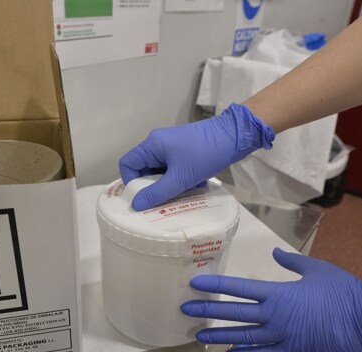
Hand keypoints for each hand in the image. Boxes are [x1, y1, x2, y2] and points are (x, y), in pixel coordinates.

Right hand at [118, 103, 274, 210]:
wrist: (234, 136)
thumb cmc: (204, 154)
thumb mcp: (180, 178)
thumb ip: (157, 193)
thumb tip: (135, 205)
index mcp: (151, 145)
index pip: (127, 164)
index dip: (130, 182)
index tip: (143, 196)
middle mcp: (157, 143)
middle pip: (143, 168)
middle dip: (153, 185)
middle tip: (164, 199)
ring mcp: (171, 145)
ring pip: (160, 170)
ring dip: (168, 183)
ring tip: (183, 191)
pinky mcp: (183, 149)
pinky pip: (172, 167)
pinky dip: (179, 178)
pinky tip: (194, 184)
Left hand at [181, 248, 361, 351]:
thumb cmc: (344, 292)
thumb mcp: (316, 269)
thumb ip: (291, 260)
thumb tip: (275, 251)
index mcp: (277, 293)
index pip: (238, 287)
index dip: (215, 284)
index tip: (195, 283)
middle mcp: (273, 315)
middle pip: (233, 313)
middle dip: (207, 311)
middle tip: (185, 310)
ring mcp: (281, 336)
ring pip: (242, 337)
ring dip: (219, 336)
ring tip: (199, 336)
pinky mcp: (292, 351)